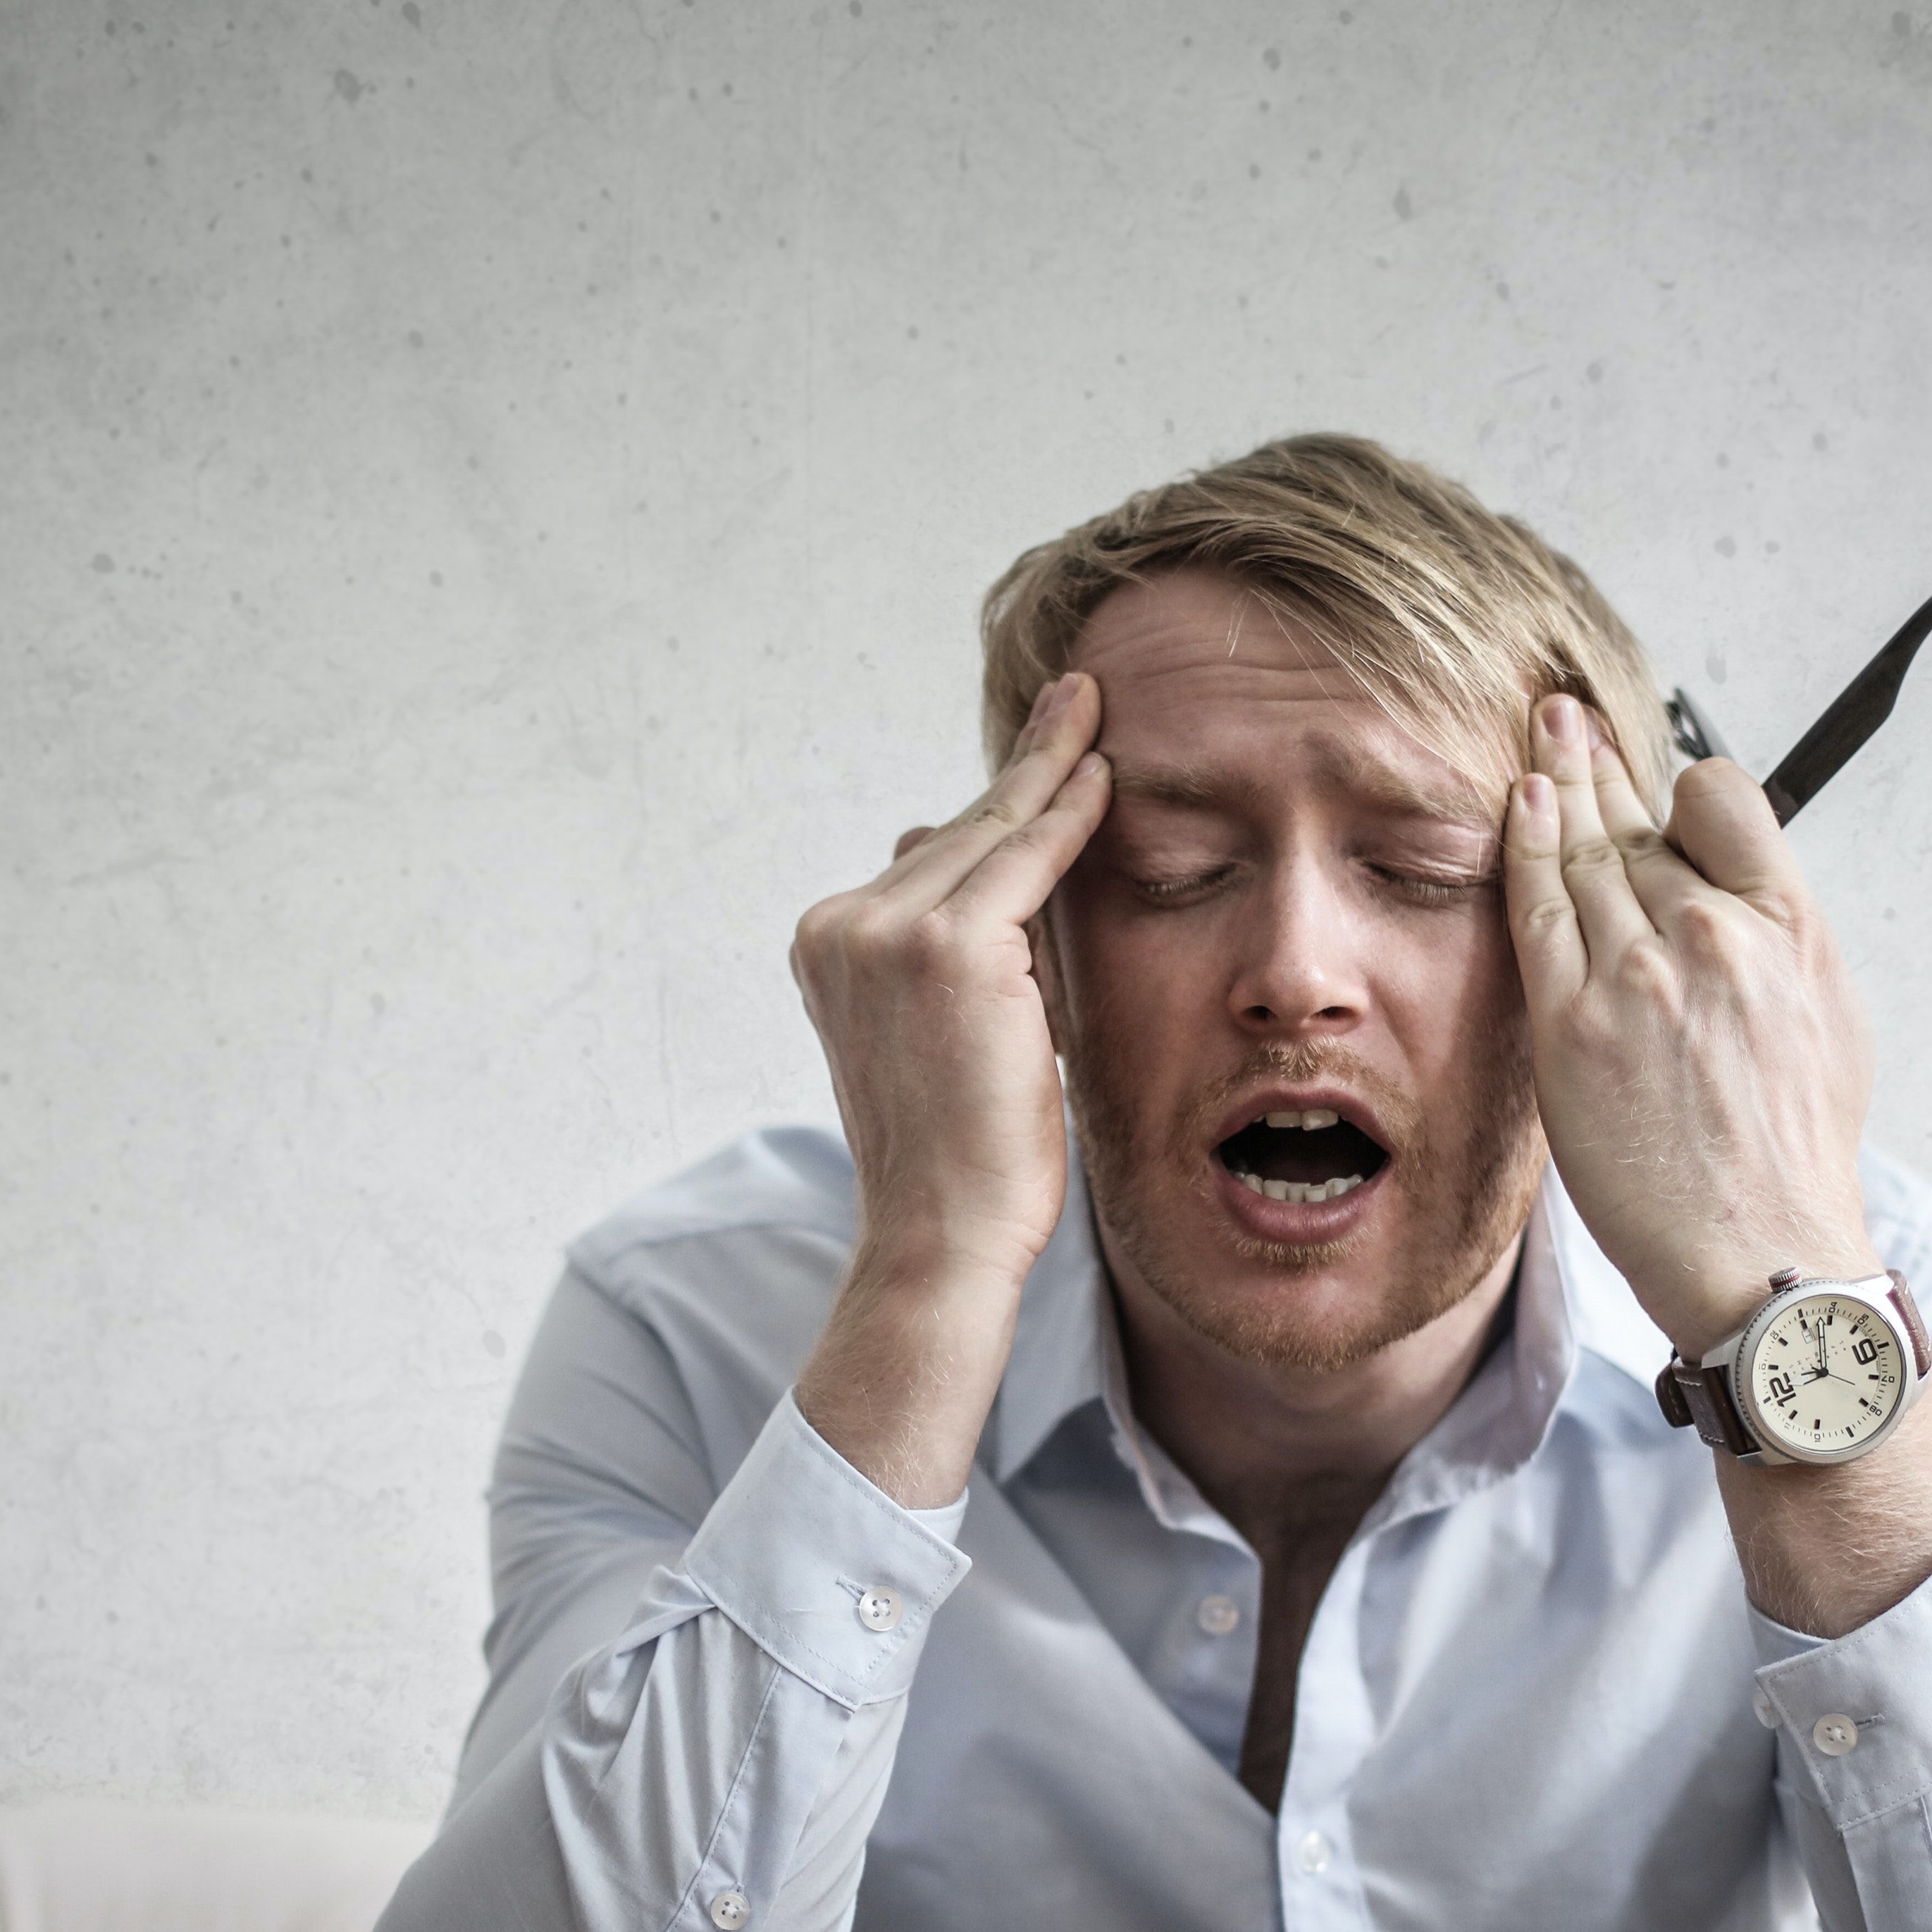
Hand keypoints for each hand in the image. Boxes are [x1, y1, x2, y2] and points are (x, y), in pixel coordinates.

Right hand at [784, 674, 1108, 1504]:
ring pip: (990, 839)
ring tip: (1090, 708)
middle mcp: (842, 927)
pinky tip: (1102, 773)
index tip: (1034, 752)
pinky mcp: (947, 946)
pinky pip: (1025, 861)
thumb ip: (947, 947)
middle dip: (1022, 771)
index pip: (929, 860)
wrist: (943, 1235)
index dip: (989, 807)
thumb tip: (939, 852)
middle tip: (1075, 696)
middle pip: (958, 836)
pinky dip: (1067, 816)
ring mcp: (886, 932)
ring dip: (1049, 773)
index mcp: (829, 947)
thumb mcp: (941, 1033)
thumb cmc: (958, 1156)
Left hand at [1501, 693, 1878, 1353]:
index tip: (1659, 790)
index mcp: (1782, 927)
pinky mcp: (1573, 1023)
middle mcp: (1711, 934)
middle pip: (1638, 822)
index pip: (1721, 802)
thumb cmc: (1794, 1152)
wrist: (1762, 1249)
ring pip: (1583, 852)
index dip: (1683, 790)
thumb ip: (1778, 939)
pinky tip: (1517, 802)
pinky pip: (1537, 908)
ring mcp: (1637, 974)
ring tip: (1538, 738)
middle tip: (1565, 715)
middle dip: (1597, 762)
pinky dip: (1524, 845)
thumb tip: (1738, 892)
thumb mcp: (1827, 1019)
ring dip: (1555, 785)